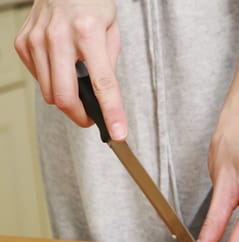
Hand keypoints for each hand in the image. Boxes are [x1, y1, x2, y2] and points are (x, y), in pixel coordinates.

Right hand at [14, 0, 126, 139]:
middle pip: (66, 97)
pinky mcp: (24, 43)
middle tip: (91, 117)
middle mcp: (59, 36)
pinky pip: (38, 80)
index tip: (118, 134)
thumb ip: (108, 66)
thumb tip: (104, 98)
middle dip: (80, 116)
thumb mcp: (112, 32)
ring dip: (66, 100)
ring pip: (49, 94)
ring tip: (77, 87)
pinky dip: (51, 83)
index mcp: (89, 33)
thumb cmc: (91, 4)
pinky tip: (60, 70)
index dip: (111, 113)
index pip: (103, 84)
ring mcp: (37, 40)